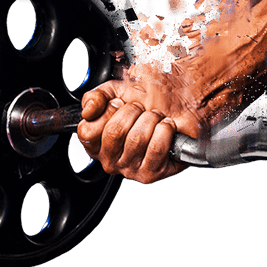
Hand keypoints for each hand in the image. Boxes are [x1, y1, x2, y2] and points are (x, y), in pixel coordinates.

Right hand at [77, 61, 202, 183]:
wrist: (179, 104)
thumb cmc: (148, 101)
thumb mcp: (117, 92)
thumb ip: (95, 97)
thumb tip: (87, 110)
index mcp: (97, 143)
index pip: (88, 131)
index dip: (108, 110)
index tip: (120, 104)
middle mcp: (110, 160)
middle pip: (114, 132)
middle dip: (133, 111)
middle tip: (143, 109)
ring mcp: (130, 169)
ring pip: (137, 138)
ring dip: (152, 119)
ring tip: (156, 118)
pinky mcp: (150, 174)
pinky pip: (156, 147)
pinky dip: (165, 130)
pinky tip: (166, 127)